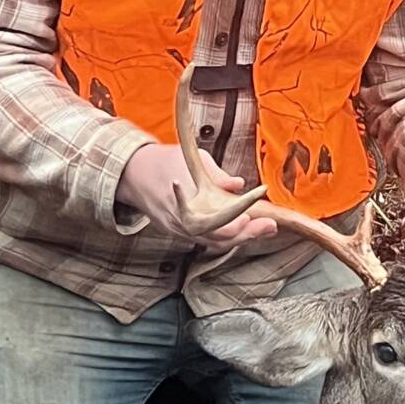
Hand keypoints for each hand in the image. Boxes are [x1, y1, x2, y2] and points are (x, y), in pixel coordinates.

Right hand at [118, 144, 276, 250]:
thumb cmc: (165, 162)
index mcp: (185, 204)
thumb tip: (238, 184)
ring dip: (242, 237)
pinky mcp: (179, 232)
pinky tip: (247, 230)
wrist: (134, 174)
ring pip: (215, 243)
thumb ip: (216, 175)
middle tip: (270, 226)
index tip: (259, 193)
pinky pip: (207, 240)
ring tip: (266, 228)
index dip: (242, 207)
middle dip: (247, 234)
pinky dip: (228, 236)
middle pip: (219, 238)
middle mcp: (181, 223)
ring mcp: (179, 231)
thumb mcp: (193, 160)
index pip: (219, 215)